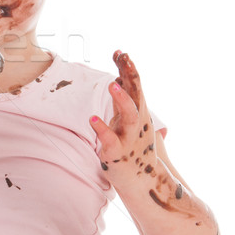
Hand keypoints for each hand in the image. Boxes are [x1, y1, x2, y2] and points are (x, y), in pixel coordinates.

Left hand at [90, 51, 156, 188]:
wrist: (143, 182)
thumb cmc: (133, 147)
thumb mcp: (128, 120)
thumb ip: (124, 99)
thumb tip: (120, 77)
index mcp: (139, 112)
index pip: (135, 86)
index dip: (128, 68)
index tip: (119, 52)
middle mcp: (137, 122)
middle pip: (137, 94)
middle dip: (131, 75)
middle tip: (124, 58)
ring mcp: (129, 137)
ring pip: (130, 116)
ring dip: (122, 99)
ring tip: (112, 84)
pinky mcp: (118, 153)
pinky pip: (110, 139)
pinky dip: (102, 128)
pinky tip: (92, 118)